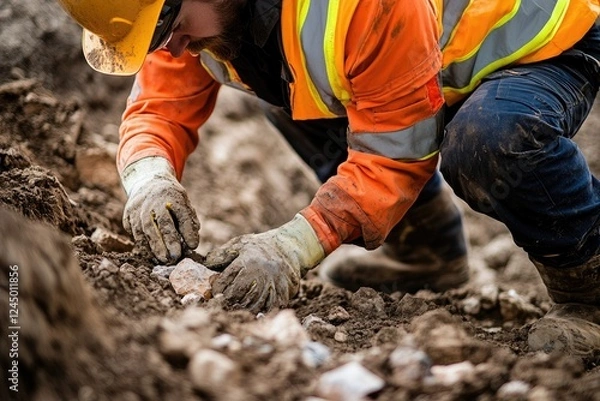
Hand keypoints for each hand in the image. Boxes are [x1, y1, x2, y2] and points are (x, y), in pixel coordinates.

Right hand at [121, 157, 199, 263]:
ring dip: (154, 247)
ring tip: (163, 260)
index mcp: (172, 195)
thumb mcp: (184, 203)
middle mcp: (154, 200)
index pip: (182, 214)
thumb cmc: (171, 199)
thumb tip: (191, 244)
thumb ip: (189, 221)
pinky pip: (134, 232)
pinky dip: (143, 245)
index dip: (188, 231)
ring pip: (145, 230)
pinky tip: (151, 255)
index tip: (193, 246)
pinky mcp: (128, 215)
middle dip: (168, 242)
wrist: (148, 182)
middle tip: (175, 257)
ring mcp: (138, 207)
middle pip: (161, 223)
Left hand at [205, 214, 324, 312]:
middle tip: (220, 305)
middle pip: (235, 296)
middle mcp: (258, 274)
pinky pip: (269, 309)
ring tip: (235, 309)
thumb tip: (205, 266)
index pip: (223, 282)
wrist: (289, 247)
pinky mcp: (282, 293)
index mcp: (245, 262)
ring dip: (240, 310)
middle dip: (225, 302)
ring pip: (251, 305)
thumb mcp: (239, 244)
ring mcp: (271, 285)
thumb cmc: (260, 246)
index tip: (212, 293)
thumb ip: (222, 254)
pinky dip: (260, 313)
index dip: (215, 290)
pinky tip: (253, 313)